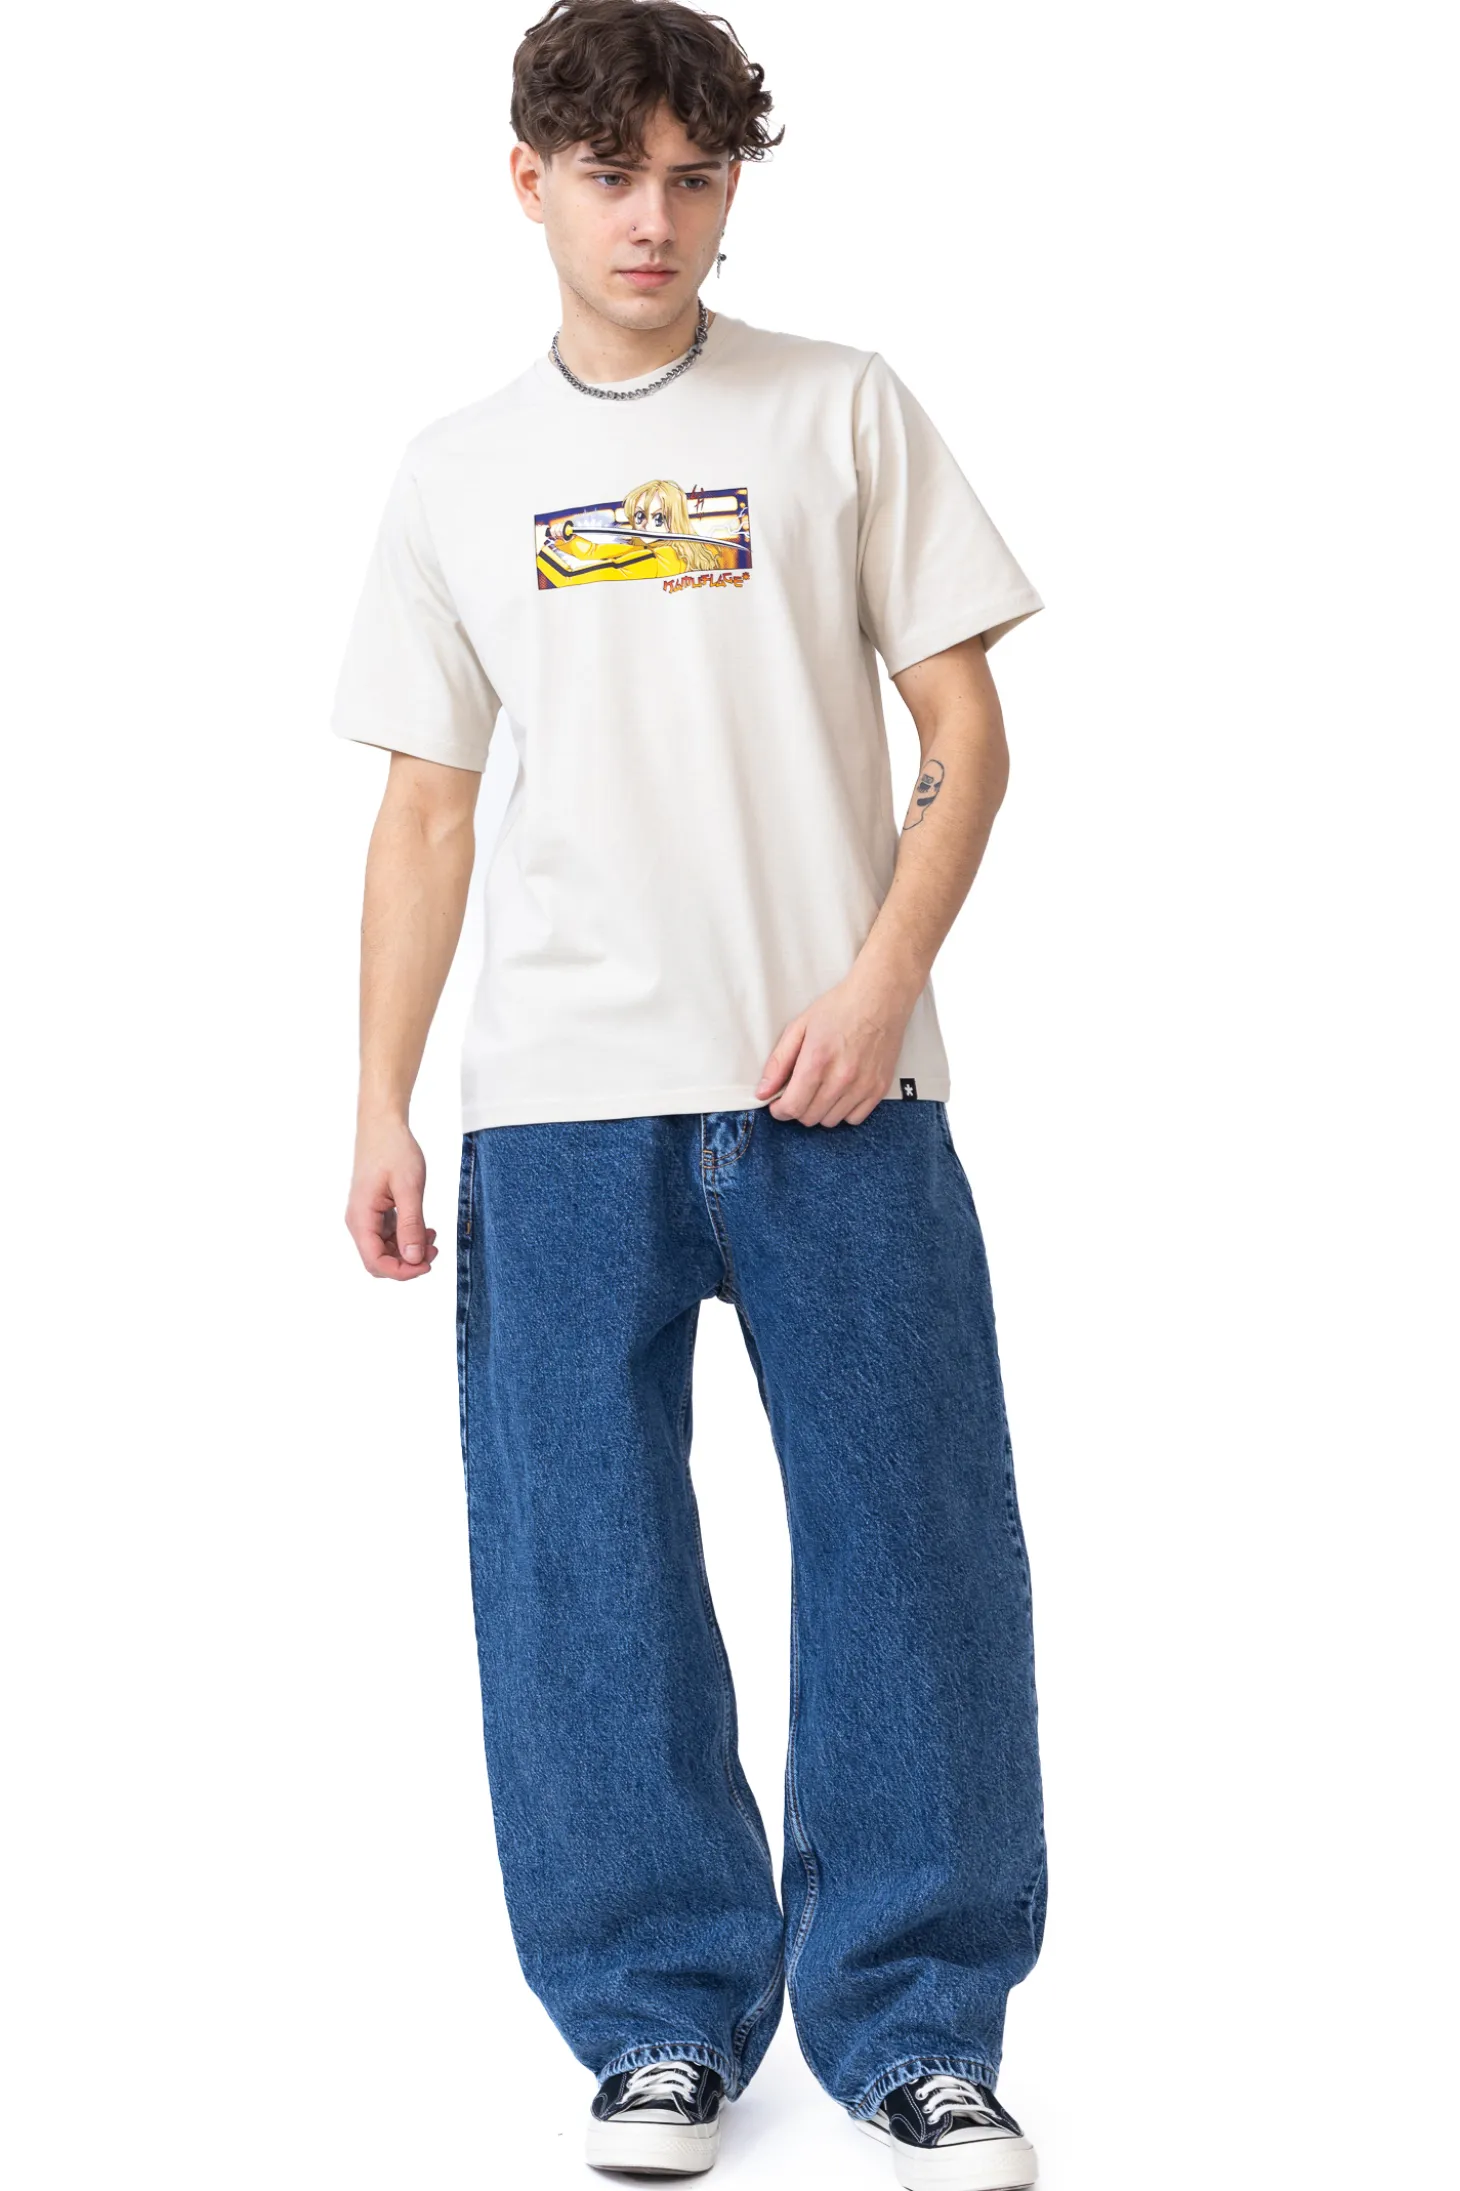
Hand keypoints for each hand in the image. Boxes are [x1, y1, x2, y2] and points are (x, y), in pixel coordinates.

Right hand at [346, 1117, 439, 1279]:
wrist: (383, 1125)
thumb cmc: (393, 1149)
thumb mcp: (409, 1188)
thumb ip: (411, 1225)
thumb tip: (414, 1258)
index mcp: (361, 1218)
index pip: (376, 1262)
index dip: (402, 1271)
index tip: (427, 1265)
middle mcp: (359, 1221)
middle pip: (379, 1260)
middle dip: (407, 1263)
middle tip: (435, 1251)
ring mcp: (365, 1216)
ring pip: (385, 1249)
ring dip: (409, 1250)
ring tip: (433, 1238)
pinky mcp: (375, 1210)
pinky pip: (388, 1235)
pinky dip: (407, 1237)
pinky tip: (425, 1229)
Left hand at [755, 963, 916, 1126]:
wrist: (880, 998)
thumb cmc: (840, 1008)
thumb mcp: (800, 1027)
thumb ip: (779, 1062)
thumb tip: (763, 1091)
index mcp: (817, 1061)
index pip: (793, 1107)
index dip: (780, 1111)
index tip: (778, 1105)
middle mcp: (841, 1078)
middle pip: (810, 1117)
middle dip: (798, 1109)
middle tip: (798, 1093)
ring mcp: (863, 1085)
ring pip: (831, 1121)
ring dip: (820, 1111)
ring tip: (820, 1090)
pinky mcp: (879, 1088)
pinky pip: (855, 1118)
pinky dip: (843, 1111)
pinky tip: (840, 1094)